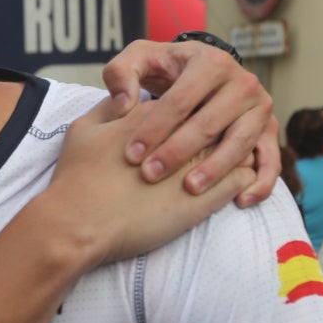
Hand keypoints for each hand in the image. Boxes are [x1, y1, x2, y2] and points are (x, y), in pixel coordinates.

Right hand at [41, 91, 255, 262]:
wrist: (81, 224)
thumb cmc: (77, 178)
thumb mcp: (84, 127)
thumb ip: (110, 105)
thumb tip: (127, 98)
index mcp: (155, 110)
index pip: (185, 101)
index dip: (186, 113)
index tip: (186, 124)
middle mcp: (183, 131)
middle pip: (215, 119)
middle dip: (216, 127)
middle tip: (215, 140)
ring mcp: (199, 164)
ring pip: (238, 145)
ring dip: (235, 150)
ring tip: (231, 160)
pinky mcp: (208, 197)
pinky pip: (245, 178)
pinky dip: (245, 179)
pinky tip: (236, 187)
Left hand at [101, 38, 276, 205]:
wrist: (202, 74)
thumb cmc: (166, 71)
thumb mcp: (140, 60)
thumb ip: (120, 73)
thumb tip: (124, 105)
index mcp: (211, 61)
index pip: (181, 99)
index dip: (155, 128)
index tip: (132, 154)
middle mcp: (243, 82)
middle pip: (210, 122)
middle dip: (178, 152)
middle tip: (150, 175)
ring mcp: (260, 108)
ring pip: (240, 142)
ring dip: (216, 169)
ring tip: (189, 189)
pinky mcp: (269, 131)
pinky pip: (271, 160)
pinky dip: (261, 182)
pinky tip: (240, 201)